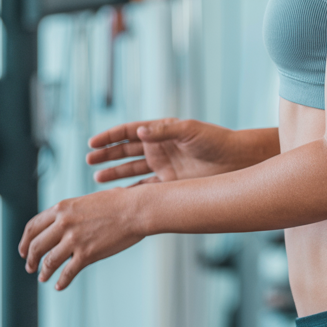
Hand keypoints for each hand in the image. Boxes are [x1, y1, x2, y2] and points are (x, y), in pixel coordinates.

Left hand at [18, 187, 144, 289]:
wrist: (138, 209)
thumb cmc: (121, 202)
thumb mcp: (89, 200)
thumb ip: (73, 212)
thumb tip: (65, 223)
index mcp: (62, 208)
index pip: (33, 227)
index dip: (25, 241)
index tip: (24, 250)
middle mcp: (63, 223)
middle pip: (36, 246)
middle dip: (30, 259)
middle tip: (30, 267)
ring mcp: (74, 240)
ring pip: (48, 261)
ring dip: (43, 272)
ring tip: (42, 277)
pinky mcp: (87, 254)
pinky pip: (67, 273)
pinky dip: (61, 282)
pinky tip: (59, 286)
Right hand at [86, 118, 239, 183]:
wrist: (237, 160)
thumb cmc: (216, 140)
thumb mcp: (190, 131)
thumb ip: (164, 131)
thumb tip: (139, 131)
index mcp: (162, 131)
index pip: (130, 132)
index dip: (110, 137)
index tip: (93, 142)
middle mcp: (160, 148)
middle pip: (126, 151)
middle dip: (107, 155)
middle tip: (89, 160)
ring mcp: (164, 166)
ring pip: (132, 170)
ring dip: (114, 173)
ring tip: (97, 179)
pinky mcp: (170, 183)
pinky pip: (145, 188)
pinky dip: (131, 192)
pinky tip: (117, 196)